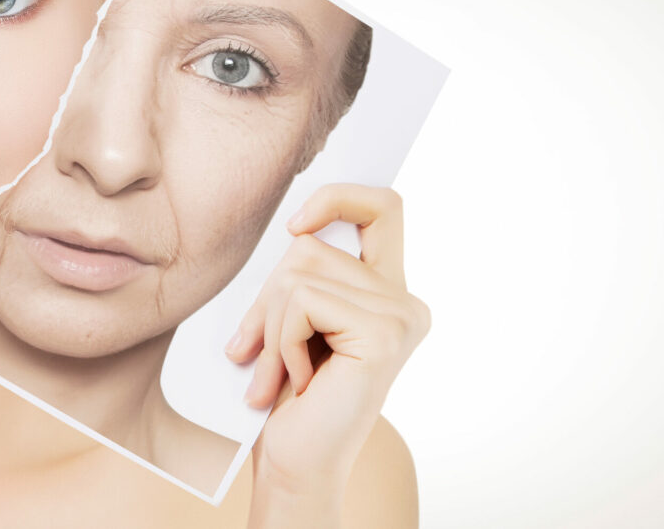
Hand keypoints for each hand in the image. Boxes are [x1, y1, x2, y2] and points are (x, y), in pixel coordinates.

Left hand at [224, 184, 429, 525]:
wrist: (296, 466)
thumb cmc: (290, 399)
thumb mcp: (292, 320)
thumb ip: (304, 274)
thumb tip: (296, 231)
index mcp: (388, 292)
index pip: (383, 207)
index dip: (339, 197)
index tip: (297, 225)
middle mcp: (406, 300)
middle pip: (313, 245)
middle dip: (268, 297)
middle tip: (257, 351)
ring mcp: (402, 316)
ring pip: (300, 272)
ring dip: (270, 326)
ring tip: (278, 373)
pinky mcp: (386, 333)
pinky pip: (304, 300)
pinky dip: (281, 341)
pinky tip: (296, 381)